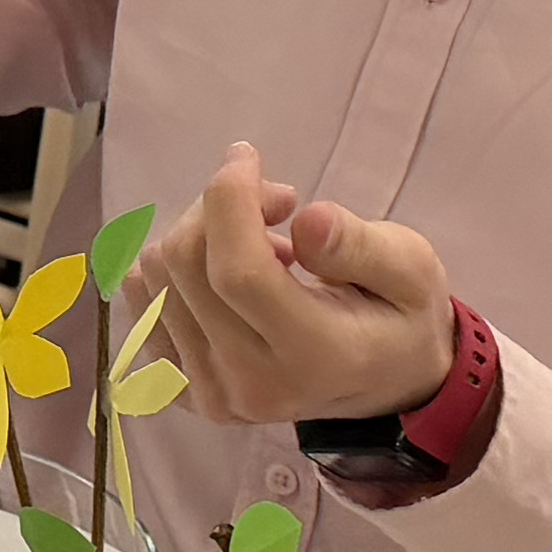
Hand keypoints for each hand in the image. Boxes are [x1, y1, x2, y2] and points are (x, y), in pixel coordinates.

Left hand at [170, 144, 458, 423]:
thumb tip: (307, 220)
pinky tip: (225, 275)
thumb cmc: (398, 315)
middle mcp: (251, 385)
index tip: (248, 157)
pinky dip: (176, 270)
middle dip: (219, 206)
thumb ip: (361, 246)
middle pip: (186, 265)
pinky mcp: (181, 389)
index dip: (230, 198)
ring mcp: (209, 394)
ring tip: (260, 244)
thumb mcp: (411, 269)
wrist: (385, 384)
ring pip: (154, 277)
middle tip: (276, 203)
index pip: (239, 272)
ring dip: (198, 236)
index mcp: (316, 357)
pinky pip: (141, 304)